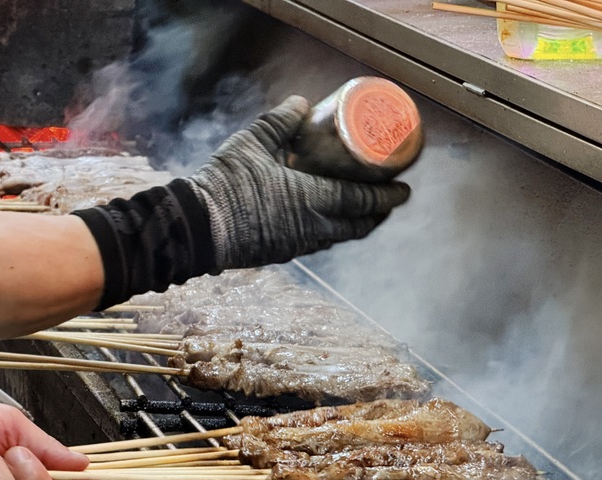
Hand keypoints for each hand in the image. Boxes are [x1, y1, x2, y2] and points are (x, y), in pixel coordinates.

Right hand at [185, 95, 411, 270]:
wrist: (198, 227)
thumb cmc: (225, 183)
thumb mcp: (251, 143)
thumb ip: (279, 122)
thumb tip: (302, 104)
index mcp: (310, 198)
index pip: (360, 200)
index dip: (386, 196)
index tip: (404, 190)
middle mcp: (311, 226)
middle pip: (357, 225)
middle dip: (377, 215)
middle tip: (390, 203)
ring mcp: (296, 244)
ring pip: (337, 238)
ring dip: (355, 226)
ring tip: (363, 213)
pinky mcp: (281, 253)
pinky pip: (316, 244)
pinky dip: (330, 233)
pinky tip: (325, 223)